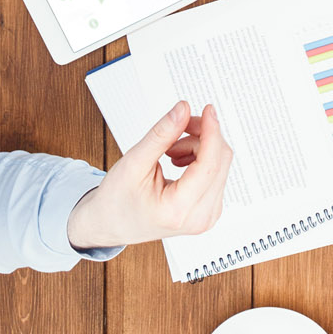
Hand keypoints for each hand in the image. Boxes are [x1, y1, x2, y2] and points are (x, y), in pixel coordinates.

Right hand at [66, 102, 231, 249]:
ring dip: (199, 146)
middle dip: (202, 135)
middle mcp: (200, 218)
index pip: (210, 163)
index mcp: (178, 210)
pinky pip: (217, 172)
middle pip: (220, 160)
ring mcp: (207, 216)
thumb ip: (161, 134)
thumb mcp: (134, 162)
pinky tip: (180, 160)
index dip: (211, 131)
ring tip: (170, 151)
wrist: (112, 224)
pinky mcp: (210, 209)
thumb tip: (183, 110)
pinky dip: (201, 157)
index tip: (207, 109)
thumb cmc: (118, 200)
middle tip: (178, 126)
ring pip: (220, 163)